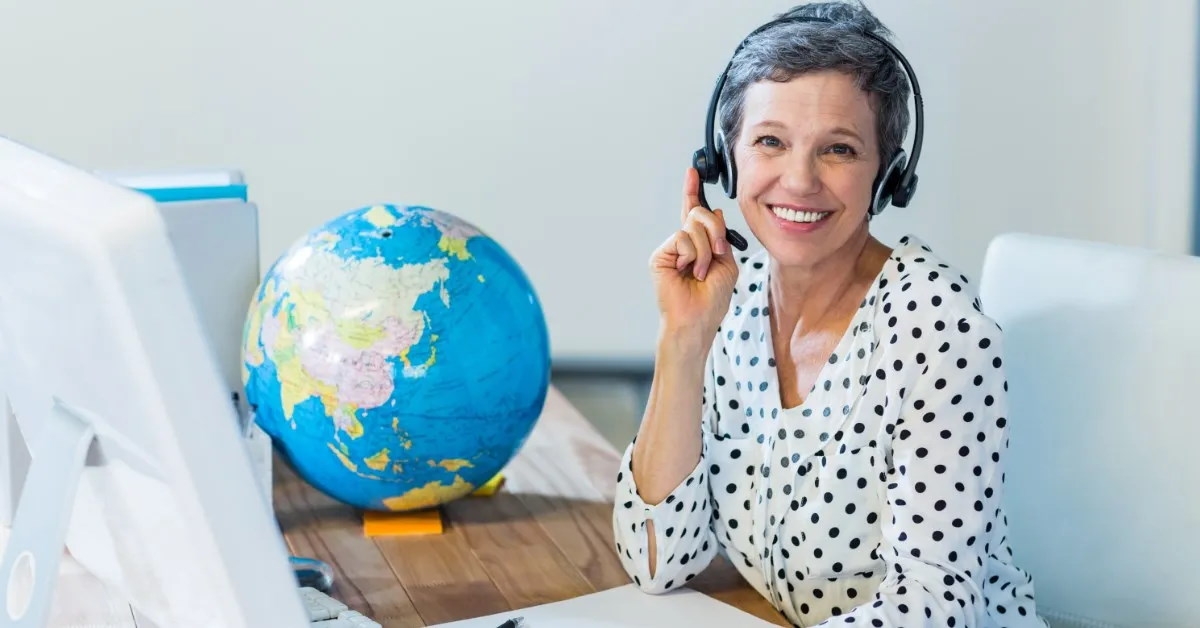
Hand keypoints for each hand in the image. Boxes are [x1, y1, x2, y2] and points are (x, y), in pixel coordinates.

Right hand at [650, 168, 739, 337]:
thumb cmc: (712, 299)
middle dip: (714, 230)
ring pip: (693, 226)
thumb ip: (721, 237)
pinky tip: (690, 271)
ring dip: (705, 250)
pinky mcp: (660, 255)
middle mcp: (682, 244)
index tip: (693, 173)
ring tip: (701, 272)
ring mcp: (670, 249)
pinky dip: (693, 255)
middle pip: (699, 214)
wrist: (698, 319)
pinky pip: (682, 238)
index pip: (694, 213)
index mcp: (698, 245)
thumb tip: (714, 210)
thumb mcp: (727, 263)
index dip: (692, 192)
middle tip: (718, 251)